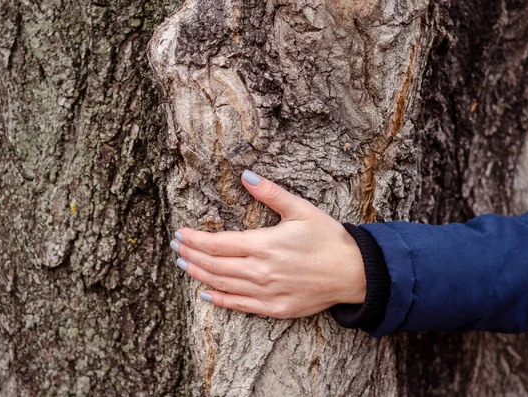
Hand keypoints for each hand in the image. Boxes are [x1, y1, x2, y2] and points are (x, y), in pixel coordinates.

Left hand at [170, 170, 365, 318]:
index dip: (194, 238)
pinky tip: (205, 294)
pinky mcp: (275, 308)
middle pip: (214, 264)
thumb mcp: (301, 209)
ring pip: (222, 284)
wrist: (353, 272)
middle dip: (190, 254)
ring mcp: (266, 293)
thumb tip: (246, 176)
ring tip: (183, 264)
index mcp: (263, 245)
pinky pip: (240, 305)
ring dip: (199, 274)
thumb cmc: (328, 238)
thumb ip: (271, 193)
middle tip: (174, 247)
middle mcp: (260, 271)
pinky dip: (220, 300)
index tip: (180, 233)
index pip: (217, 243)